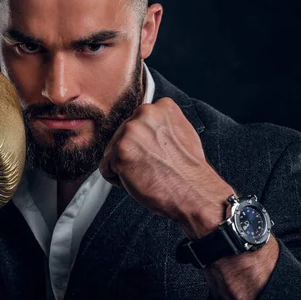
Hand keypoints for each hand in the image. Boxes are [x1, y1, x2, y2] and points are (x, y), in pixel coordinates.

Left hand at [99, 97, 234, 237]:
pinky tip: (138, 181)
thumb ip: (160, 124)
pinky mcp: (121, 152)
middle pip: (121, 136)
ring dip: (124, 166)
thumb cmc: (189, 171)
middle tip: (153, 167)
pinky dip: (117, 179)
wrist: (195, 194)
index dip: (143, 144)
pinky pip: (105, 168)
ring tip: (148, 173)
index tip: (156, 154)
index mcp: (160, 106)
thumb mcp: (182, 132)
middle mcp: (144, 113)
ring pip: (111, 151)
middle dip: (132, 154)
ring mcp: (131, 131)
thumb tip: (144, 125)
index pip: (136, 123)